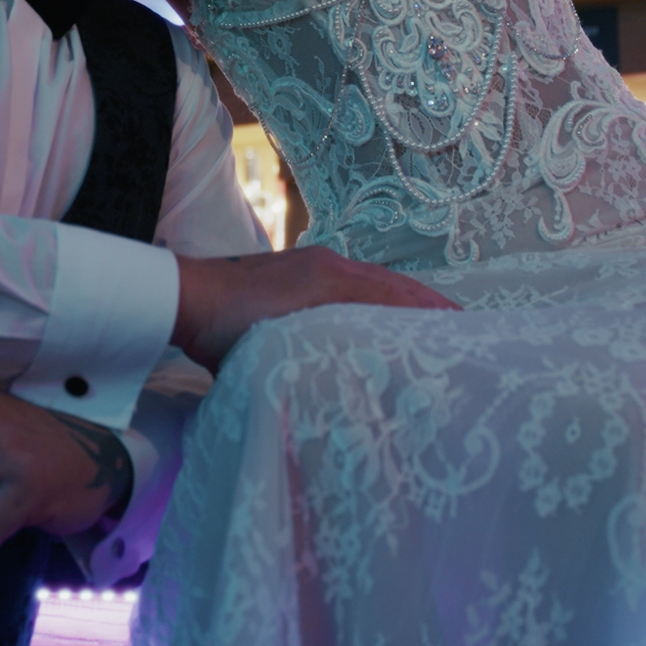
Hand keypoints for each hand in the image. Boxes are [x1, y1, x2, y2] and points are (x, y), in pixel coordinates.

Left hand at [172, 246, 458, 371]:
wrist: (183, 298)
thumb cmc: (225, 328)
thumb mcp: (278, 347)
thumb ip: (320, 355)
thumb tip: (359, 379)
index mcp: (331, 279)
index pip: (395, 294)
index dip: (429, 311)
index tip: (462, 327)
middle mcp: (328, 266)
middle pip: (390, 285)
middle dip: (425, 304)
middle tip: (459, 327)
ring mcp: (311, 266)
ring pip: (371, 283)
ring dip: (401, 301)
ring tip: (428, 323)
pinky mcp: (296, 272)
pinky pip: (348, 283)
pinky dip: (373, 297)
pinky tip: (376, 317)